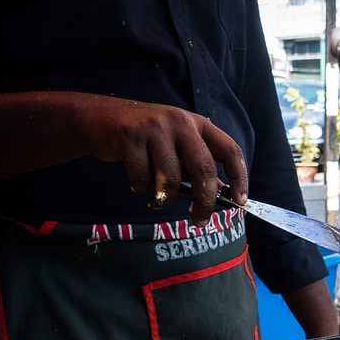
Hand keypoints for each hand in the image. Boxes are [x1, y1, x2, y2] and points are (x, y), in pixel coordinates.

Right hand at [78, 95, 247, 226]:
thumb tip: (222, 191)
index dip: (239, 177)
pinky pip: (143, 179)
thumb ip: (198, 165)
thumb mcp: (176, 144)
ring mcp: (155, 128)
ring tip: (156, 198)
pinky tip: (135, 177)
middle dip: (204, 201)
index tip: (240, 200)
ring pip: (170, 179)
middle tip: (200, 220)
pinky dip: (140, 187)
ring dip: (163, 199)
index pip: (230, 150)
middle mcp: (180, 122)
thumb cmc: (145, 137)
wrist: (99, 119)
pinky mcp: (130, 136)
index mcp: (198, 124)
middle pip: (203, 169)